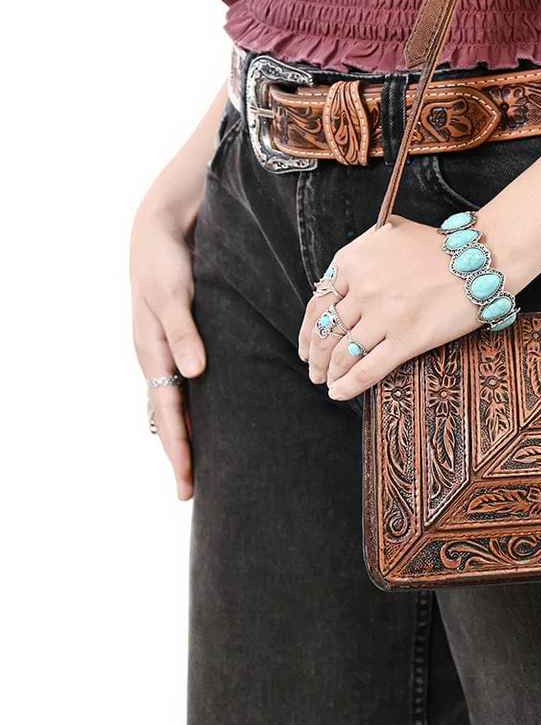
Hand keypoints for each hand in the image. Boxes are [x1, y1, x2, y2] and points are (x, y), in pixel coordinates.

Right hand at [130, 204, 205, 499]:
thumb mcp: (174, 294)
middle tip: (190, 492)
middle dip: (179, 455)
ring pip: (173, 405)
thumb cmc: (166, 262)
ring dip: (184, 435)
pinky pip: (180, 385)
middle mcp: (158, 358)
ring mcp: (166, 352)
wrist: (158, 232)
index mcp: (153, 352)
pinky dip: (189, 409)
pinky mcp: (177, 341)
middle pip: (168, 418)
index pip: (167, 414)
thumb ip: (184, 331)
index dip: (178, 449)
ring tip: (198, 466)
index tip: (187, 482)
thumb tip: (194, 372)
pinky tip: (204, 420)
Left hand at [298, 216, 479, 400]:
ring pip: (343, 353)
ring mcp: (384, 316)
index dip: (307, 331)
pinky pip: (368, 369)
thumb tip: (340, 279)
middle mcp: (363, 288)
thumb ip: (361, 253)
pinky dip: (349, 385)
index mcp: (353, 261)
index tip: (306, 346)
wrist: (480, 258)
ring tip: (328, 383)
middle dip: (316, 357)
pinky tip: (340, 393)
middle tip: (315, 371)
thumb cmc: (438, 246)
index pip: (317, 303)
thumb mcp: (389, 233)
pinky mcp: (407, 339)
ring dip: (330, 373)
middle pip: (326, 331)